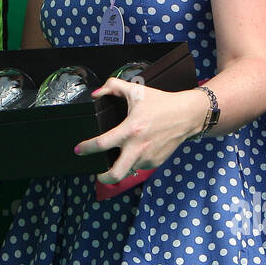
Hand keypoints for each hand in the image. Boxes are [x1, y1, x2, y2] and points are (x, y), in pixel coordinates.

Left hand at [75, 79, 204, 184]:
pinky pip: (140, 166)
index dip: (87, 148)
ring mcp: (148, 157)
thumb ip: (113, 87)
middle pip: (116, 174)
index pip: (102, 144)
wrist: (187, 115)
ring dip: (121, 168)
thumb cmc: (161, 103)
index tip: (79, 149)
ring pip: (128, 171)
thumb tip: (96, 93)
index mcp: (130, 130)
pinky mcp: (156, 162)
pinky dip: (134, 162)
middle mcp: (138, 147)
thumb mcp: (136, 90)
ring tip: (118, 158)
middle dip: (103, 177)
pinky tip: (136, 151)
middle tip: (98, 173)